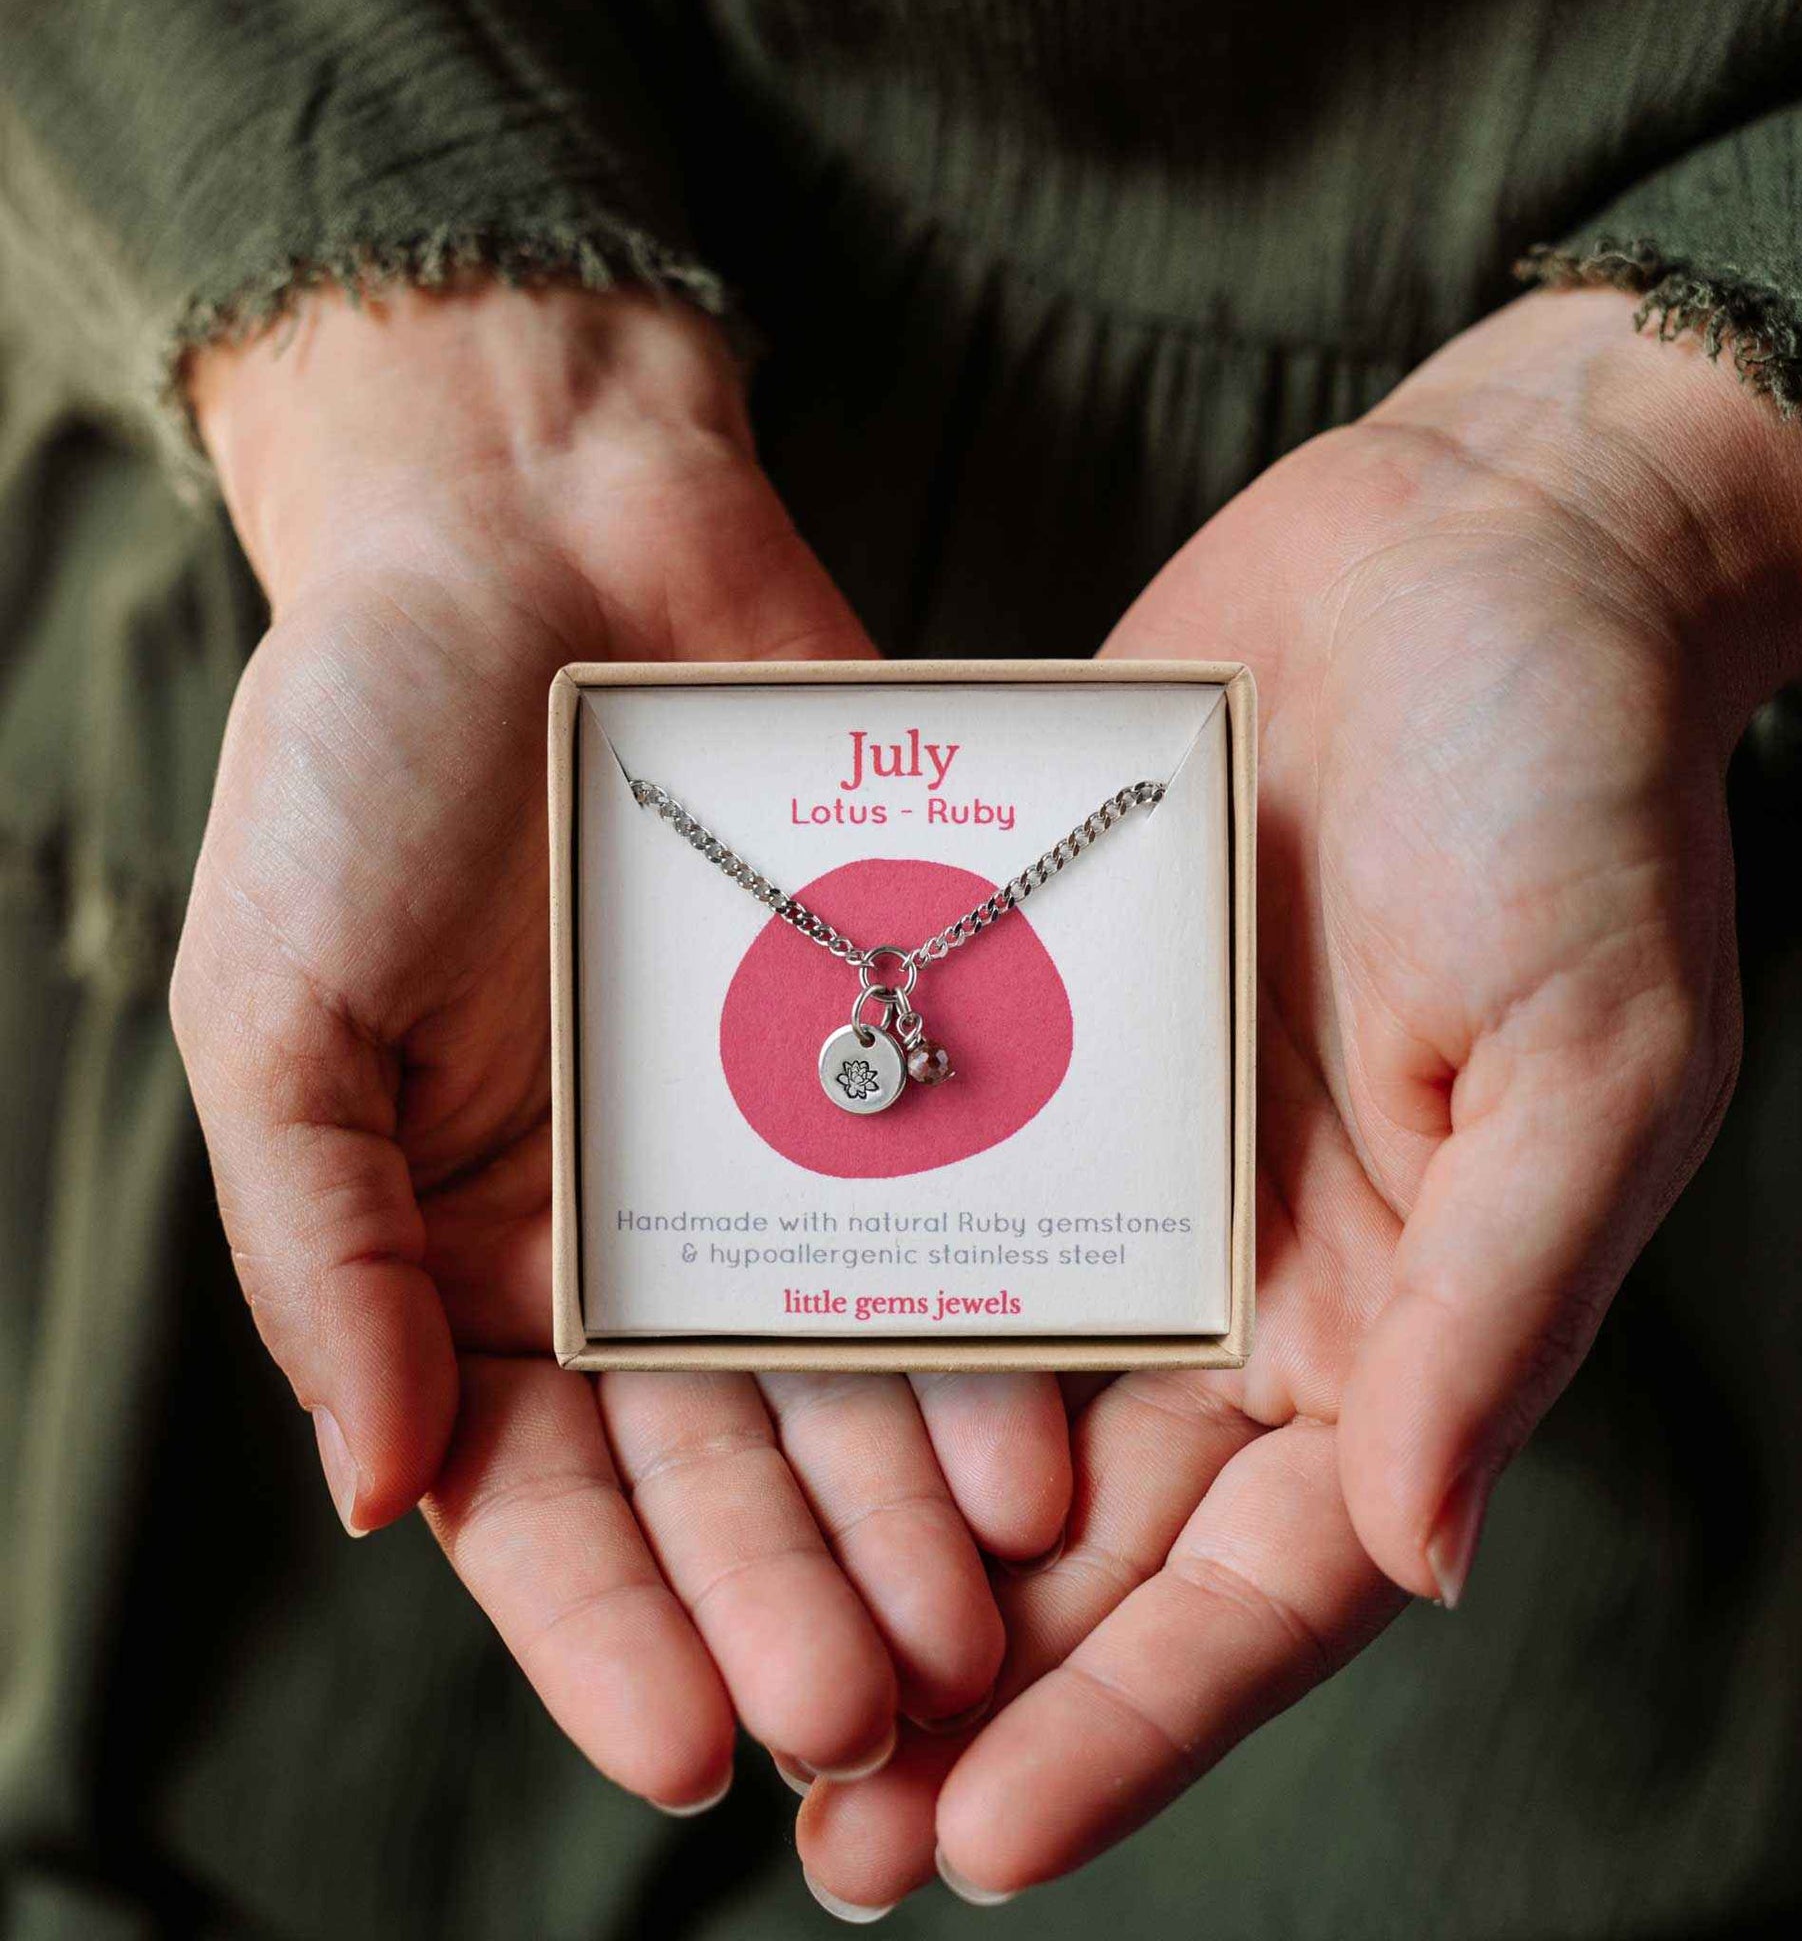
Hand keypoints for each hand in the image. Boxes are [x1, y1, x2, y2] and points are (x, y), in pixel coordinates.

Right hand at [170, 284, 1070, 1809]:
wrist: (540, 534)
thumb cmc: (365, 758)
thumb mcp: (279, 1006)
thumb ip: (323, 1247)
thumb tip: (373, 1490)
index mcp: (468, 1255)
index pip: (536, 1496)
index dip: (609, 1628)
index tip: (690, 1747)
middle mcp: (633, 1238)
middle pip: (719, 1466)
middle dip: (791, 1596)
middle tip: (875, 1718)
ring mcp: (770, 1155)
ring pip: (849, 1375)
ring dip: (906, 1510)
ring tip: (982, 1622)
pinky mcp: (891, 1062)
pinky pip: (945, 1220)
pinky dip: (985, 1335)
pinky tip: (1043, 1437)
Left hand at [794, 286, 1801, 1906]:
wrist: (1468, 559)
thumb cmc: (1572, 796)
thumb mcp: (1586, 1054)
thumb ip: (1499, 1306)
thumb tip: (1420, 1551)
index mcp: (1400, 1319)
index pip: (1261, 1582)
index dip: (1132, 1722)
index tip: (978, 1839)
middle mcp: (1258, 1279)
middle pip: (1102, 1544)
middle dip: (971, 1690)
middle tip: (817, 1828)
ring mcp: (1139, 1172)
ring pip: (994, 1408)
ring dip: (878, 1546)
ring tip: (741, 1667)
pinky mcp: (1047, 1054)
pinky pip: (938, 1208)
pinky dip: (851, 1318)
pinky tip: (726, 1404)